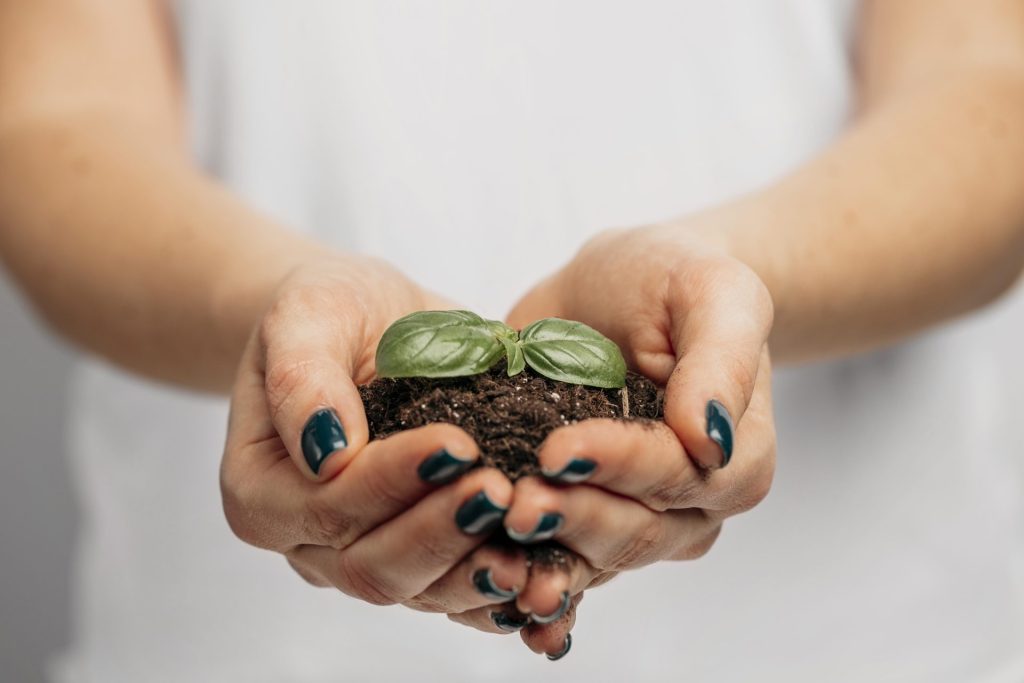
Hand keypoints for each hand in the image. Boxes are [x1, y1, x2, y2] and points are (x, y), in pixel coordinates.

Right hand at [220, 255, 528, 625]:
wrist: (368, 323)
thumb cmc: (328, 312)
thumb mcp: (305, 316)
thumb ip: (302, 377)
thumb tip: (327, 452)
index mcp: (263, 491)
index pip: (328, 505)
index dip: (391, 482)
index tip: (456, 443)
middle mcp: (309, 542)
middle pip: (373, 566)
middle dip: (441, 530)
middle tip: (500, 490)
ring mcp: (366, 554)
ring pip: (421, 590)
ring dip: (477, 569)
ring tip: (529, 529)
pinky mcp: (422, 555)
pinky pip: (459, 590)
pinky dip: (499, 585)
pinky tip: (543, 568)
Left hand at [477, 222, 776, 652]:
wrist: (620, 291)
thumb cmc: (674, 282)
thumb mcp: (713, 291)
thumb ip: (720, 359)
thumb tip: (707, 437)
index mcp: (735, 456)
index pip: (677, 473)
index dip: (619, 466)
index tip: (558, 448)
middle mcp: (689, 504)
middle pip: (635, 530)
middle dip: (573, 517)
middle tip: (515, 504)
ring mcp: (632, 519)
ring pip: (593, 558)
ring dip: (545, 563)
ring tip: (494, 555)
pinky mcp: (577, 516)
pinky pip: (559, 564)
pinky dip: (530, 587)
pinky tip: (494, 603)